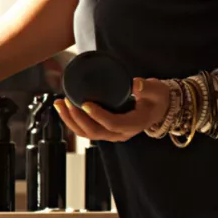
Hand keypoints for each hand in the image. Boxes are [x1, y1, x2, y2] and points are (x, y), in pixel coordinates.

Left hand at [54, 78, 170, 142]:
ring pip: (87, 133)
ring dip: (71, 120)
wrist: (158, 107)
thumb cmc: (156, 97)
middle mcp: (121, 133)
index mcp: (134, 124)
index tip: (85, 103)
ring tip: (60, 104)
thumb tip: (135, 83)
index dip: (98, 115)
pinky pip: (86, 130)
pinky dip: (73, 121)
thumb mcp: (156, 90)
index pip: (113, 123)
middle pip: (95, 132)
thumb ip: (146, 87)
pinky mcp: (105, 130)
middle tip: (67, 101)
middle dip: (77, 118)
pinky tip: (64, 109)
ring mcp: (112, 133)